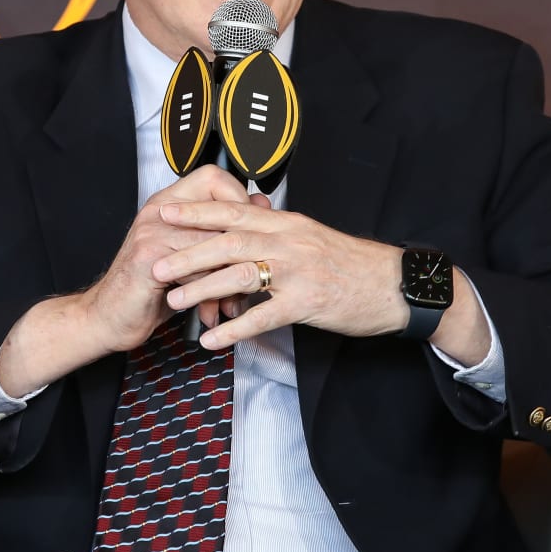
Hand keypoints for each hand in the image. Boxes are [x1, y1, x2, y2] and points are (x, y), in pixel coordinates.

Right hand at [0, 165, 257, 395]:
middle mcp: (160, 211)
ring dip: (230, 276)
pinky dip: (211, 292)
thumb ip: (219, 232)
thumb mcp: (190, 257)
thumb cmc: (151, 288)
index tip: (252, 229)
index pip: (214, 177)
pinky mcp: (149, 257)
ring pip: (213, 241)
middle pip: (218, 205)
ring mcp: (152, 231)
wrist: (109, 316)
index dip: (239, 199)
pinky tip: (212, 310)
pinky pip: (196, 267)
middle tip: (253, 268)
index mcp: (170, 204)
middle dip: (242, 242)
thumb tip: (260, 206)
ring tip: (235, 301)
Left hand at [151, 201, 408, 348]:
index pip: (235, 211)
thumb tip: (248, 235)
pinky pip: (263, 316)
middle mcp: (289, 241)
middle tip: (155, 263)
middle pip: (228, 241)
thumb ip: (280, 235)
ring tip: (173, 301)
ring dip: (202, 289)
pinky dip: (234, 328)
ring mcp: (298, 271)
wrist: (395, 284)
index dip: (199, 211)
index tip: (168, 212)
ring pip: (239, 275)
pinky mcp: (308, 301)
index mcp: (287, 223)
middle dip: (188, 251)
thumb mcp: (313, 239)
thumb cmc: (353, 265)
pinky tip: (212, 340)